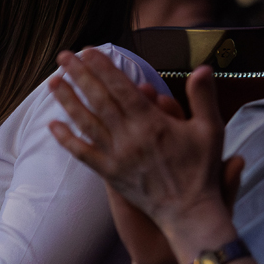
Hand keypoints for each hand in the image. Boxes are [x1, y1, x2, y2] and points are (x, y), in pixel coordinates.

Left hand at [48, 53, 228, 237]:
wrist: (189, 212)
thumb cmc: (201, 170)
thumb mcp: (211, 130)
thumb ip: (203, 98)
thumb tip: (202, 68)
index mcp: (153, 123)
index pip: (121, 88)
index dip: (103, 68)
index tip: (88, 51)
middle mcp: (130, 137)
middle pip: (98, 100)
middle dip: (79, 75)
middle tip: (63, 56)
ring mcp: (117, 156)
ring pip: (86, 123)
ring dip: (68, 101)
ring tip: (52, 82)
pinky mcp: (110, 174)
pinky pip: (83, 154)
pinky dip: (67, 139)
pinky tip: (53, 125)